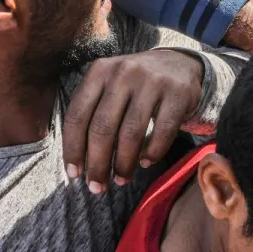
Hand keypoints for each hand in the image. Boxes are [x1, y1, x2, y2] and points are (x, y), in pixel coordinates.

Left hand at [62, 49, 203, 192]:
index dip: (73, 148)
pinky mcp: (178, 93)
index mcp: (99, 71)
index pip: (77, 115)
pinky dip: (152, 153)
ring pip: (131, 133)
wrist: (179, 64)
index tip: (75, 174)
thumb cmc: (134, 85)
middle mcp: (123, 72)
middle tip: (97, 187)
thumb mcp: (109, 86)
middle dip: (97, 164)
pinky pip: (162, 132)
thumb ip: (91, 114)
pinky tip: (145, 163)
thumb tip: (78, 164)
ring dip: (123, 164)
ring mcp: (152, 80)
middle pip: (103, 128)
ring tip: (121, 179)